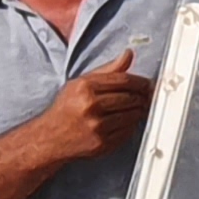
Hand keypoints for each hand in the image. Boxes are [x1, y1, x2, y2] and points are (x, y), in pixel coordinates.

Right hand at [34, 51, 153, 165]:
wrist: (50, 137)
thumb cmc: (67, 108)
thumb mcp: (82, 83)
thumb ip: (108, 69)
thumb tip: (129, 54)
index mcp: (85, 87)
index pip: (124, 80)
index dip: (140, 82)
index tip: (147, 84)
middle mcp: (90, 106)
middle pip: (131, 98)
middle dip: (142, 97)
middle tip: (145, 97)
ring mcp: (97, 127)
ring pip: (132, 116)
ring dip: (139, 112)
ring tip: (136, 109)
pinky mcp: (102, 144)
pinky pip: (127, 132)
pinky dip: (131, 126)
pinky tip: (126, 122)